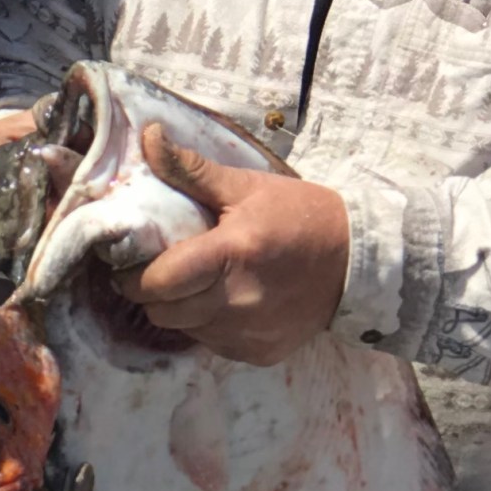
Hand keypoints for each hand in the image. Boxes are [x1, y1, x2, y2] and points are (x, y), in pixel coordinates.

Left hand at [116, 128, 351, 365]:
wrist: (359, 262)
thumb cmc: (301, 215)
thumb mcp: (248, 187)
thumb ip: (191, 170)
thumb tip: (148, 137)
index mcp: (230, 255)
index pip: (157, 282)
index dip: (134, 277)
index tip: (131, 263)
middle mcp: (237, 302)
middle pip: (163, 312)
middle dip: (153, 294)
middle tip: (162, 273)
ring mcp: (249, 334)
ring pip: (185, 330)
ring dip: (182, 310)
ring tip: (198, 284)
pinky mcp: (260, 353)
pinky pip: (213, 345)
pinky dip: (210, 326)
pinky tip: (227, 302)